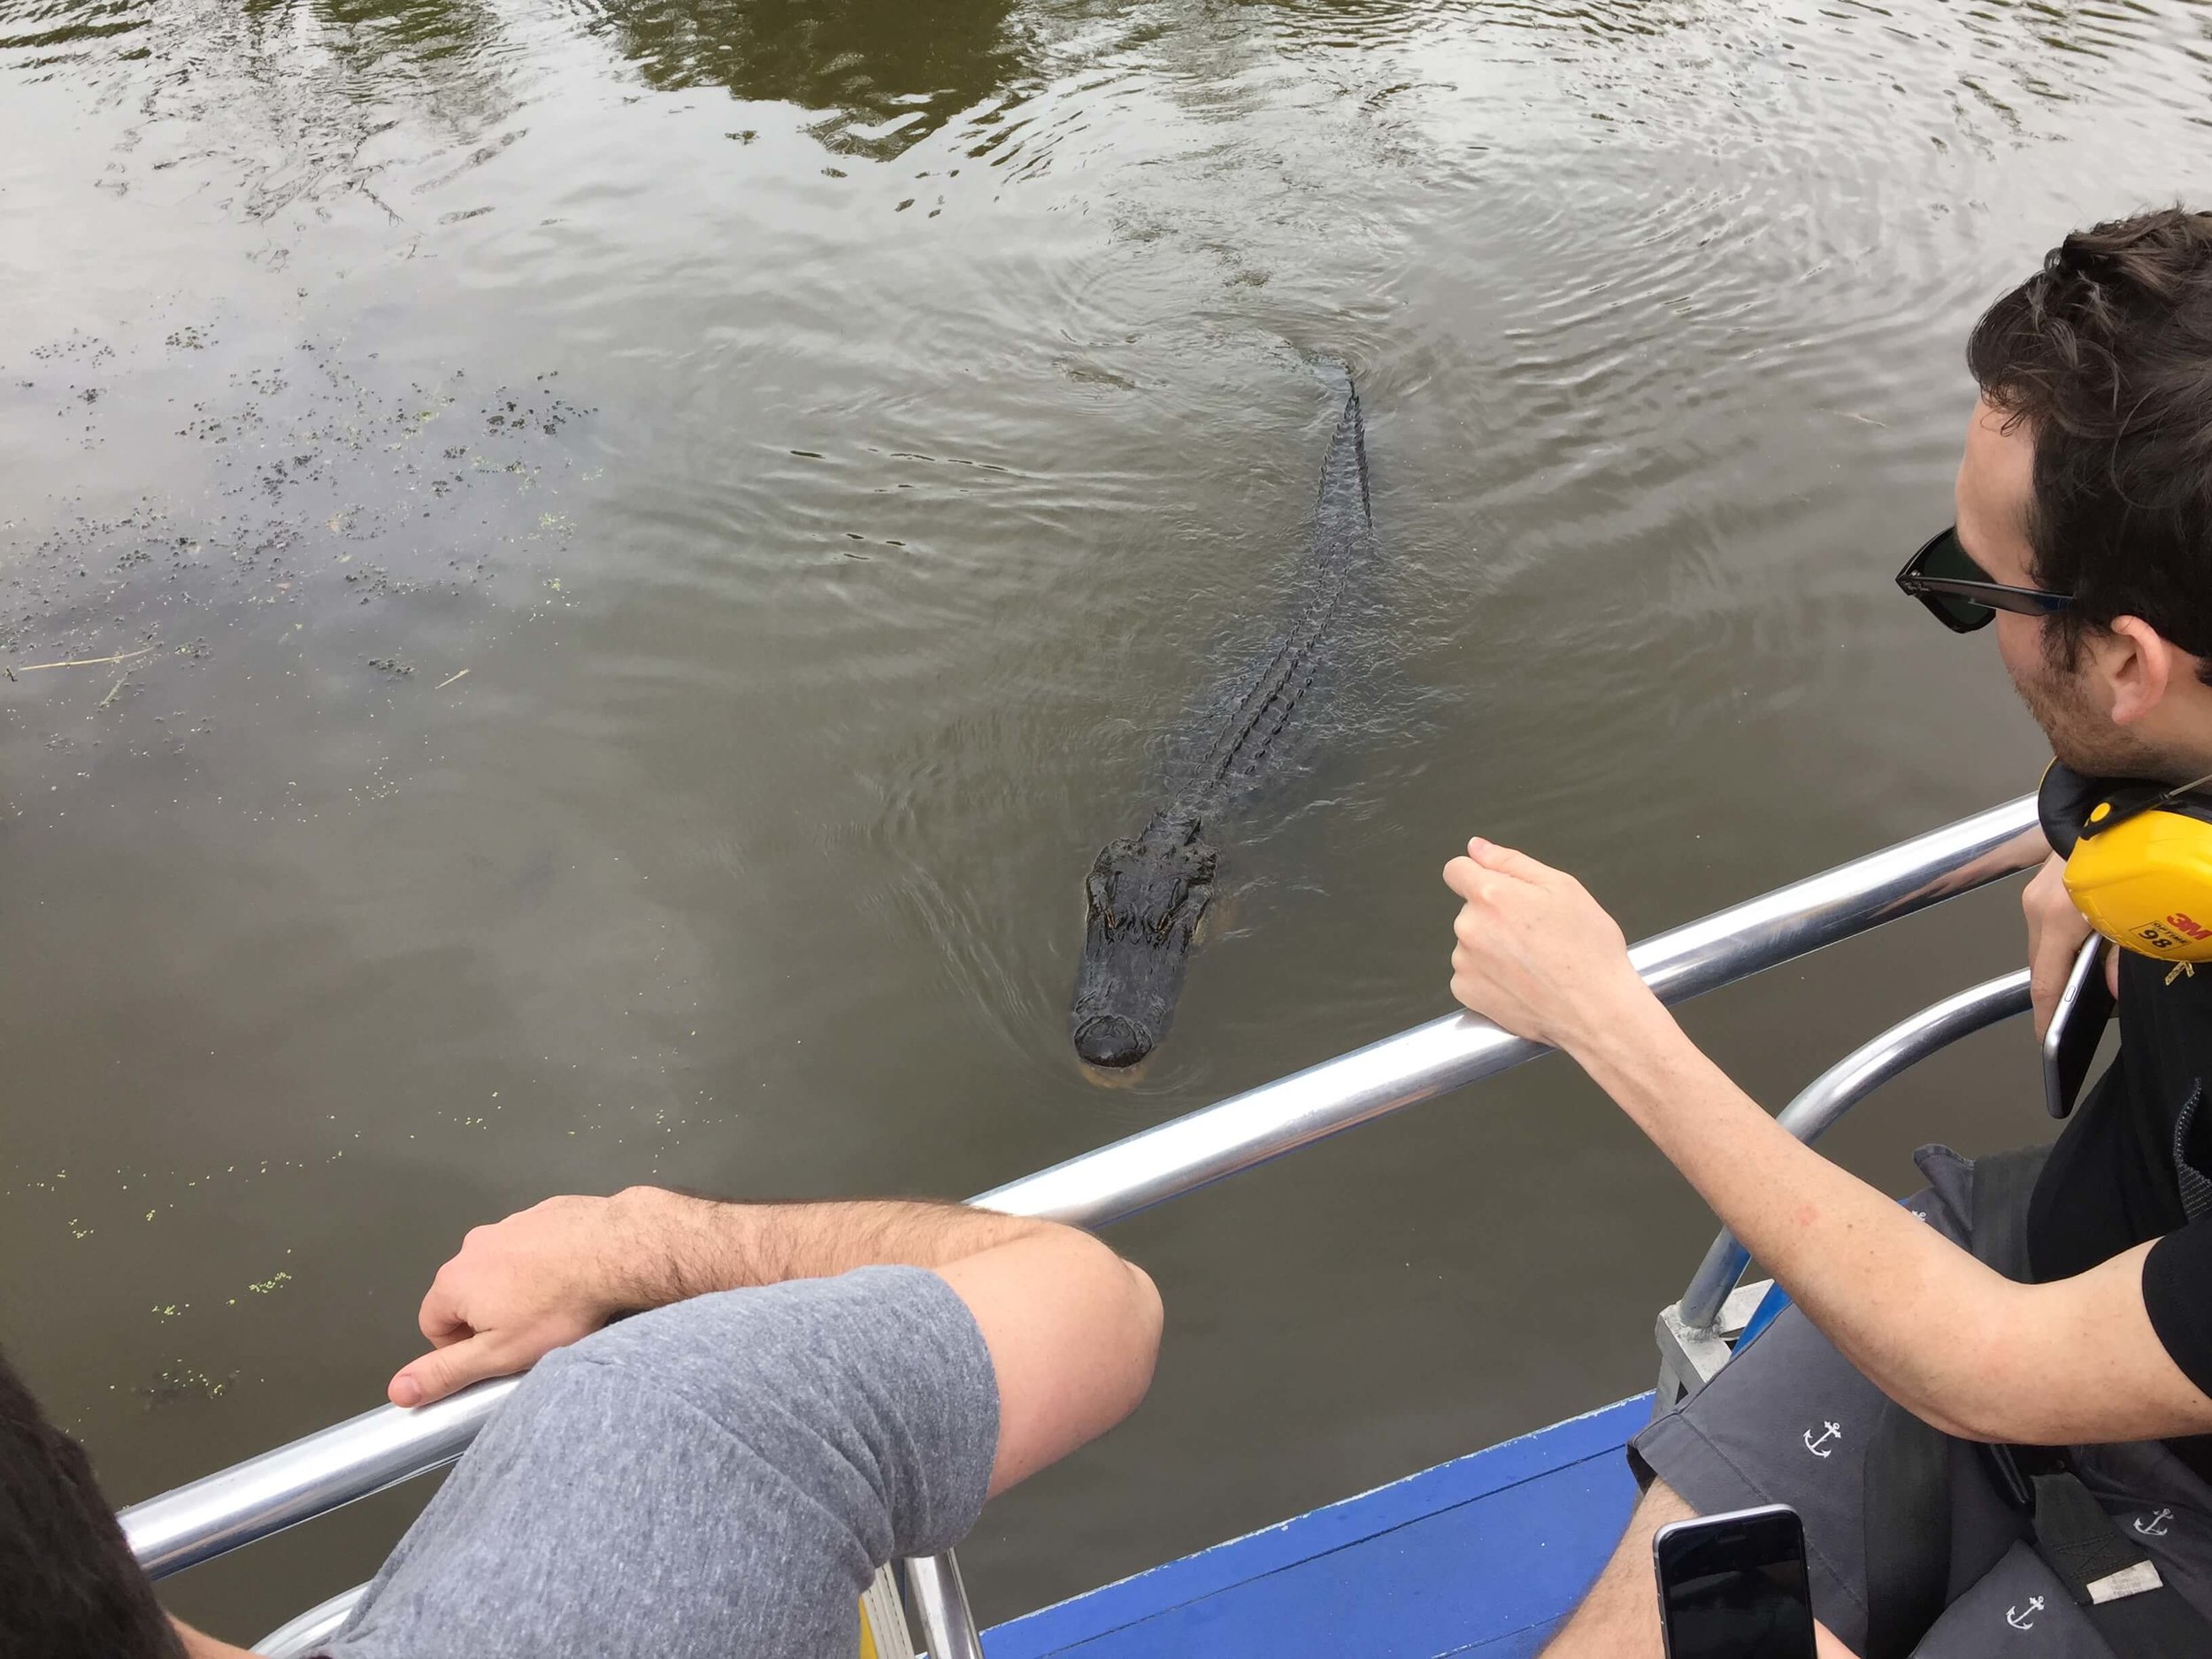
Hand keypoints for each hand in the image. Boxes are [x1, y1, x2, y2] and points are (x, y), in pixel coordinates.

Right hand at [388, 1190, 676, 1406]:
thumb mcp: (497, 1354)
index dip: (461, 1348)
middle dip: (491, 1317)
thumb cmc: (556, 1307)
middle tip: (530, 1333)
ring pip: (502, 1268)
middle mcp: (475, 1244)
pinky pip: (535, 1245)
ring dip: (519, 1288)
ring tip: (556, 1306)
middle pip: (467, 1293)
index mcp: (454, 1279)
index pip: (433, 1324)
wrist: (617, 1249)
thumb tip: (397, 1390)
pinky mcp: (547, 1211)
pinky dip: (546, 1261)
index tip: (497, 1355)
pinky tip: (574, 1276)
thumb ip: (444, 1372)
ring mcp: (512, 1222)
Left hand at [1442, 838, 1652, 1051]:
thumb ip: (1511, 862)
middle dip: (1495, 915)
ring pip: (1471, 943)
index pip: (1456, 870)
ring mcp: (1464, 962)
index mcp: (1491, 895)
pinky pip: (1470, 974)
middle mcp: (1469, 927)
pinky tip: (1521, 983)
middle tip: (1536, 934)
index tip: (1498, 890)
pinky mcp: (1466, 993)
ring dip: (1492, 948)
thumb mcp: (1562, 888)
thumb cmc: (1588, 948)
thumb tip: (1476, 848)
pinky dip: (1489, 977)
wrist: (1596, 1011)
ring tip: (1533, 963)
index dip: (1477, 874)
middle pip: (1471, 909)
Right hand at [2023, 852, 2117, 1039]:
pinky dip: (2058, 944)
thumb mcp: (2130, 911)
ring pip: (2041, 944)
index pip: (2044, 982)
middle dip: (2053, 992)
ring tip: (2080, 982)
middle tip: (2070, 1016)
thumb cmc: (2123, 857)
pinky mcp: (2040, 884)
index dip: (2045, 1016)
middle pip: (2039, 965)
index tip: (2046, 1041)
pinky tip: (2079, 948)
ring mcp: (2034, 894)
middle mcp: (2036, 908)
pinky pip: (2043, 926)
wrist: (2111, 805)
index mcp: (2057, 919)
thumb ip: (2120, 956)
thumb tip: (2114, 993)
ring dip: (2057, 964)